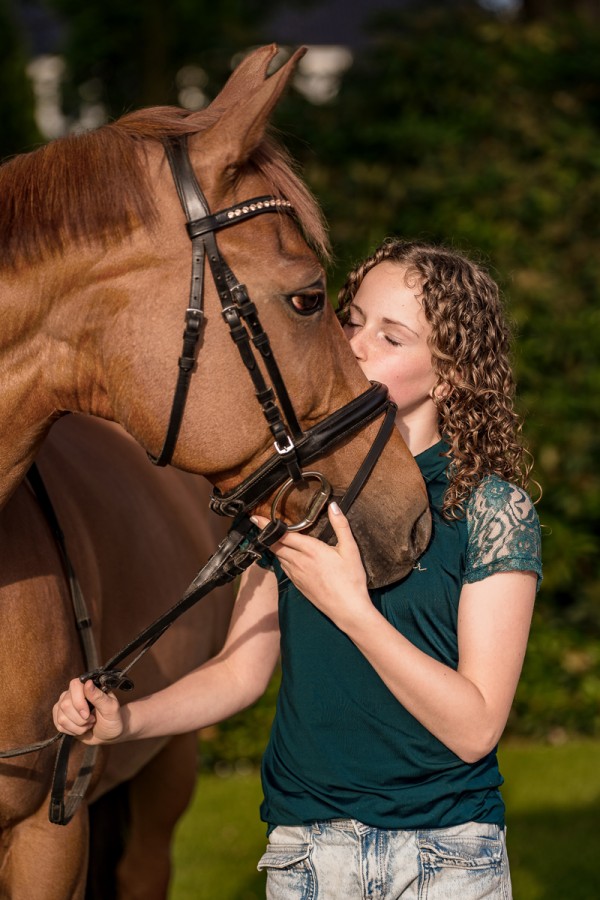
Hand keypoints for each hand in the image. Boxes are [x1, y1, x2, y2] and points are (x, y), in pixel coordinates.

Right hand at [53, 678, 123, 744]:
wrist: (107, 734)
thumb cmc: (112, 719)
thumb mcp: (111, 708)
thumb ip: (99, 696)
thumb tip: (88, 683)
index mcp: (87, 686)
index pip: (75, 685)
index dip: (79, 702)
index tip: (88, 714)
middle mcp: (72, 693)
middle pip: (65, 704)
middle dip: (80, 719)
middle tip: (92, 720)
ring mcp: (64, 705)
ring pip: (61, 717)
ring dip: (77, 726)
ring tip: (88, 724)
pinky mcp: (59, 717)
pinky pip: (59, 725)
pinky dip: (72, 731)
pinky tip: (80, 728)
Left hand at [252, 502, 372, 631]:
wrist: (347, 609)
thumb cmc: (351, 580)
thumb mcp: (350, 549)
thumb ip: (341, 525)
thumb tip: (333, 506)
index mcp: (310, 550)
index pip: (283, 534)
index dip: (267, 525)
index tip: (255, 518)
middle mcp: (299, 562)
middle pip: (276, 545)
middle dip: (267, 534)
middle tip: (260, 525)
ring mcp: (296, 575)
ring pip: (279, 557)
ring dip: (275, 547)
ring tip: (274, 538)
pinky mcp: (298, 585)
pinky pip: (285, 568)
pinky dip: (283, 559)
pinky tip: (288, 557)